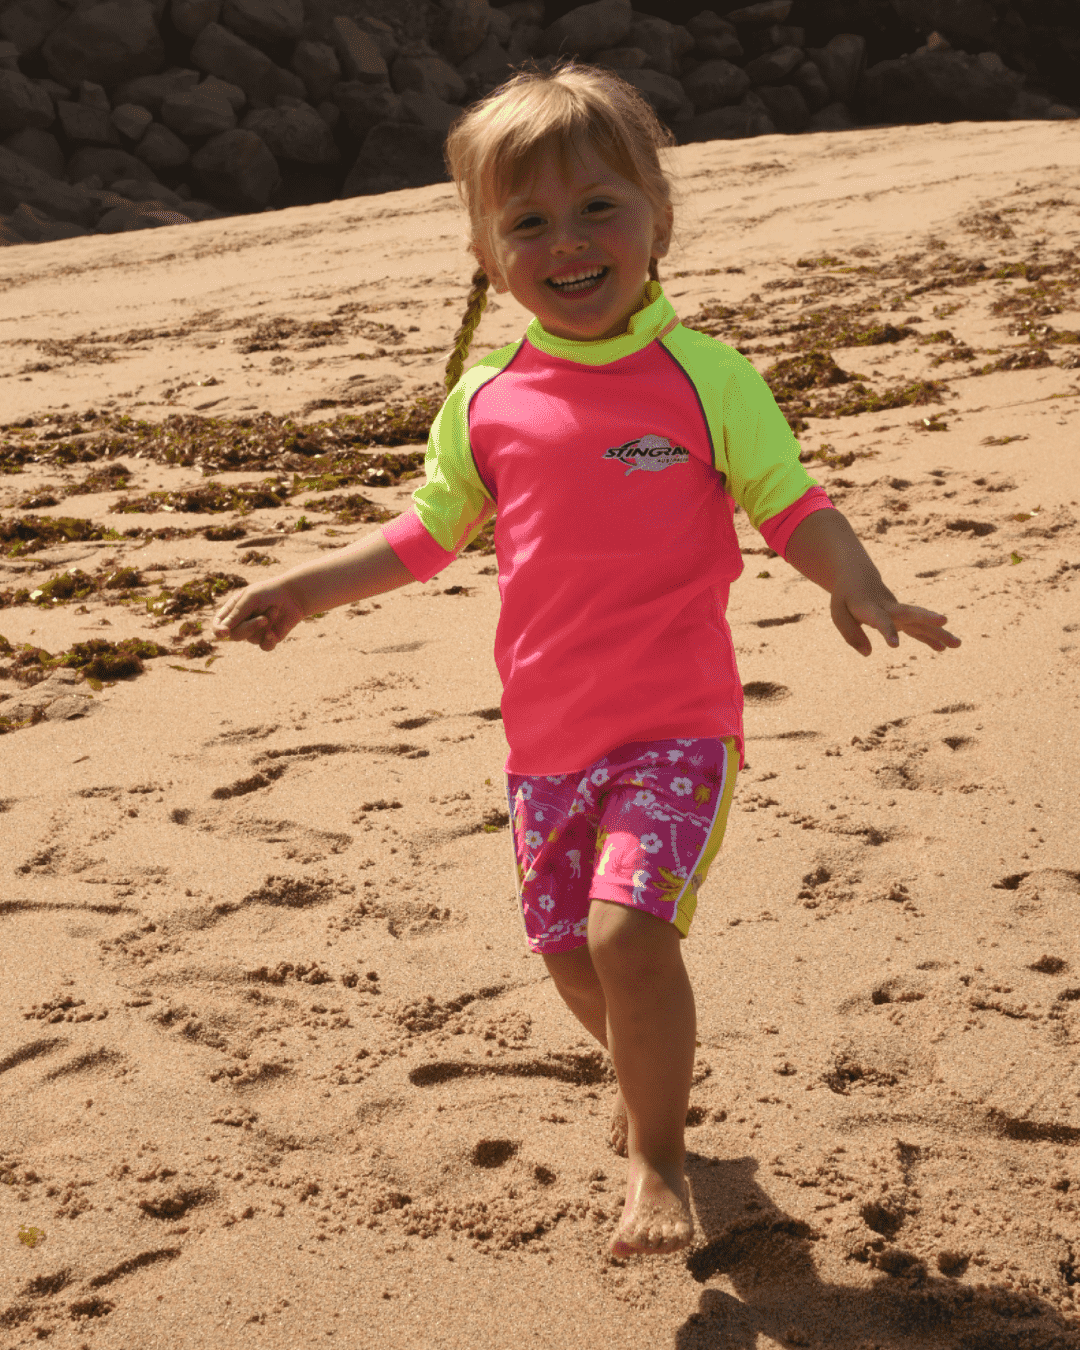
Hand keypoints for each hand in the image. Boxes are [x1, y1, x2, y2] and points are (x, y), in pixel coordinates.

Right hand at [212, 579, 304, 651]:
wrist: (294, 595)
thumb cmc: (270, 592)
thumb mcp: (251, 598)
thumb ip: (236, 614)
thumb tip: (222, 632)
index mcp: (233, 609)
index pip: (218, 624)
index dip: (218, 630)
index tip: (224, 632)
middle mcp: (242, 622)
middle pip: (234, 635)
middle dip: (249, 628)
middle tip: (263, 619)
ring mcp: (255, 631)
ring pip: (251, 639)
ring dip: (264, 626)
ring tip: (274, 610)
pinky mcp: (269, 638)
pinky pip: (264, 646)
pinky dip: (269, 640)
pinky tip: (274, 632)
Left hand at [831, 592, 960, 656]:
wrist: (859, 576)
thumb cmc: (846, 597)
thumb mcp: (838, 614)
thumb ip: (851, 635)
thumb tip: (869, 653)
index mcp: (869, 606)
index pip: (880, 620)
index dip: (887, 632)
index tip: (895, 646)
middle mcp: (888, 607)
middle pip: (909, 613)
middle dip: (926, 618)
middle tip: (944, 621)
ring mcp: (898, 612)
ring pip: (920, 621)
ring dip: (938, 632)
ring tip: (958, 644)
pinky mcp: (902, 617)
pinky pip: (918, 628)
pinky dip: (931, 637)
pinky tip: (945, 648)